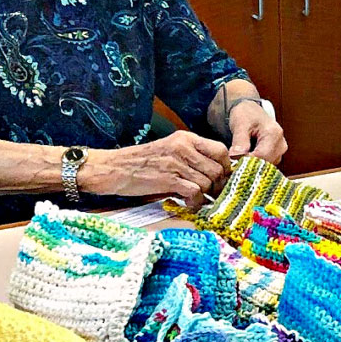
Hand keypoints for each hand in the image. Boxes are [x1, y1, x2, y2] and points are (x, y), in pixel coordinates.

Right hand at [83, 130, 230, 208]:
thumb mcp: (168, 151)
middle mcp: (184, 147)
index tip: (222, 180)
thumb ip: (190, 157)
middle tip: (211, 195)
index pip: (220, 150)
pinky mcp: (168, 179)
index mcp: (185, 138)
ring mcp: (176, 162)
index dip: (226, 168)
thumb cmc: (140, 163)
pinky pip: (195, 193)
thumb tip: (214, 173)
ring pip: (208, 182)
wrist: (114, 168)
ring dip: (205, 196)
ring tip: (194, 200)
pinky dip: (194, 202)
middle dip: (218, 186)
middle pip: (218, 169)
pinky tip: (186, 203)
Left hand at [228, 100, 286, 163]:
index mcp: (274, 134)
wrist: (250, 110)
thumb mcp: (240, 125)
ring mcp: (280, 150)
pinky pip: (266, 164)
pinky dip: (255, 163)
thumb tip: (236, 156)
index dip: (247, 161)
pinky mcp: (276, 154)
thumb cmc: (246, 115)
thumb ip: (239, 141)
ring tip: (240, 158)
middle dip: (249, 164)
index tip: (234, 161)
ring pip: (266, 165)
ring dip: (252, 165)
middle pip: (266, 163)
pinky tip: (246, 158)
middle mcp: (281, 144)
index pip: (262, 156)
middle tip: (235, 161)